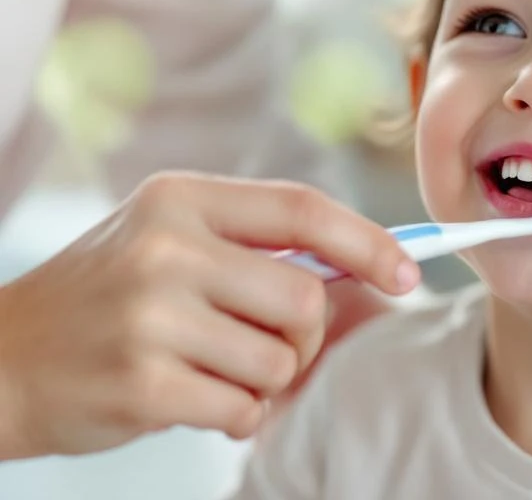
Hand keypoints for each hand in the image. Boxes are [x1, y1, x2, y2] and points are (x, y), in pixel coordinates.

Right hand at [0, 172, 419, 458]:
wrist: (1, 360)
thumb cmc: (104, 297)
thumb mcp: (170, 243)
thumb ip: (259, 249)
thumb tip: (370, 269)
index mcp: (180, 199)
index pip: (303, 209)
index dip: (369, 242)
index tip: (409, 272)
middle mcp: (167, 248)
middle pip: (304, 298)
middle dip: (305, 336)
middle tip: (271, 346)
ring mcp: (151, 316)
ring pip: (280, 359)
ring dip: (266, 379)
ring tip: (214, 371)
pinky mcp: (141, 383)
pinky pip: (244, 407)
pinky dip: (237, 414)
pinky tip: (191, 400)